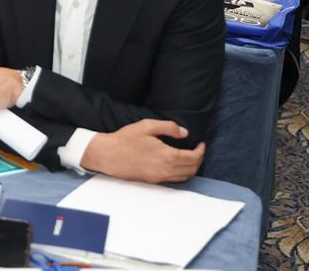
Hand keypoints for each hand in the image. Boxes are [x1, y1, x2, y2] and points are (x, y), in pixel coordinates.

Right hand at [81, 119, 204, 183]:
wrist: (108, 155)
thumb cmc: (125, 139)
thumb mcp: (147, 126)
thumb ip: (168, 127)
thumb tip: (184, 133)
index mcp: (167, 156)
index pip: (193, 158)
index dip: (201, 151)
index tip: (201, 144)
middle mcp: (166, 170)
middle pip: (192, 169)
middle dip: (199, 160)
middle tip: (198, 150)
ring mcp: (159, 178)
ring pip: (184, 177)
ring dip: (191, 168)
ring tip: (190, 157)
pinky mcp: (152, 181)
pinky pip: (174, 180)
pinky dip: (181, 173)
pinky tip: (176, 164)